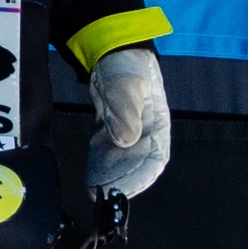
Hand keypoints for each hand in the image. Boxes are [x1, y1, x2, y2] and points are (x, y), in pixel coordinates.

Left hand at [84, 43, 170, 199]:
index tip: (124, 189)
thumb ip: (126, 110)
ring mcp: (127, 135)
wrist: (112, 53)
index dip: (141, 176)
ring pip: (121, 164)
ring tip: (95, 192)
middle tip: (105, 195)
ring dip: (110, 178)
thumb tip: (126, 140)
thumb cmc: (127, 66)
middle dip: (122, 183)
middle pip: (136, 166)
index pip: (155, 158)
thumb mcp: (127, 84)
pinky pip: (107, 155)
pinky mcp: (111, 132)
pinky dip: (99, 167)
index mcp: (156, 124)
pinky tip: (91, 179)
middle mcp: (144, 134)